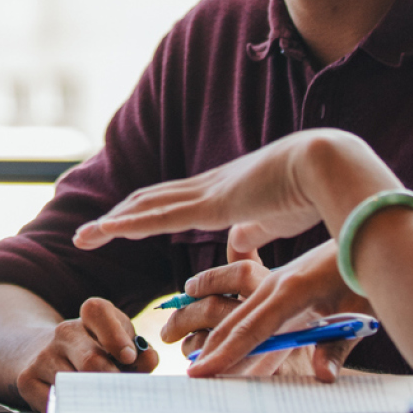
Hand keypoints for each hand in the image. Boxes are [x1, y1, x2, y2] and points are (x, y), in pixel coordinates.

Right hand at [12, 297, 158, 411]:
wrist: (41, 355)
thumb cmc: (94, 353)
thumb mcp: (118, 346)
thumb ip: (139, 353)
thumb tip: (149, 359)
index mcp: (89, 317)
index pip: (97, 312)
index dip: (115, 335)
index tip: (129, 357)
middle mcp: (64, 332)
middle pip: (91, 360)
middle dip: (111, 382)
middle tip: (122, 396)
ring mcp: (43, 356)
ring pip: (74, 386)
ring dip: (93, 401)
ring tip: (103, 405)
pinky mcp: (27, 379)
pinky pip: (55, 404)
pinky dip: (71, 411)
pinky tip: (79, 408)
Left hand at [72, 130, 393, 255]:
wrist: (329, 166)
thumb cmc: (313, 192)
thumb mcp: (275, 219)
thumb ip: (253, 231)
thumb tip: (237, 245)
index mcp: (224, 192)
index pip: (174, 201)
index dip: (146, 213)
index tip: (121, 224)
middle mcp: (208, 187)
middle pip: (150, 200)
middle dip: (119, 217)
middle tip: (89, 232)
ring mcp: (206, 193)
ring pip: (146, 207)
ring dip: (112, 222)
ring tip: (83, 236)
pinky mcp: (211, 204)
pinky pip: (159, 217)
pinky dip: (128, 224)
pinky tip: (106, 231)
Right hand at [187, 239, 371, 381]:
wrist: (366, 232)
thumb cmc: (364, 275)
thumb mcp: (358, 312)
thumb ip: (337, 347)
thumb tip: (323, 377)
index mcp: (291, 291)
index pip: (250, 330)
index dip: (225, 354)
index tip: (200, 372)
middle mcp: (274, 284)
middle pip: (233, 322)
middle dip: (208, 349)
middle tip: (188, 375)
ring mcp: (273, 280)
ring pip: (235, 312)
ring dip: (212, 335)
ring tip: (191, 356)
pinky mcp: (277, 281)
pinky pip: (247, 306)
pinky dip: (228, 324)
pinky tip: (218, 336)